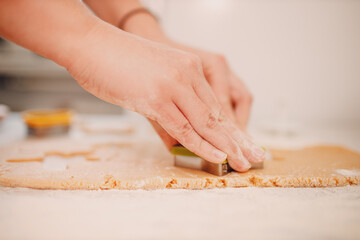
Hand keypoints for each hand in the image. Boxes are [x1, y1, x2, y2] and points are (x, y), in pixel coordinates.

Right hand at [66, 22, 260, 170]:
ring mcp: (174, 85)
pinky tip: (218, 156)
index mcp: (189, 67)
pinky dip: (202, 145)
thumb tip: (178, 142)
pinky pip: (184, 127)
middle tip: (254, 158)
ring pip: (206, 122)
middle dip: (237, 140)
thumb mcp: (152, 82)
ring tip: (242, 164)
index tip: (244, 144)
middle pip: (217, 114)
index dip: (231, 127)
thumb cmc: (117, 62)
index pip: (215, 103)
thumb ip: (168, 112)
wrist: (92, 45)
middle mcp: (187, 74)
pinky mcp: (158, 97)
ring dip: (226, 146)